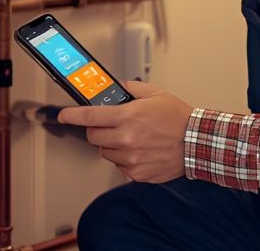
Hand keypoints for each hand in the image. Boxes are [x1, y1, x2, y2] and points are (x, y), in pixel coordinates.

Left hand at [57, 80, 193, 182]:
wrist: (196, 143)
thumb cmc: (179, 118)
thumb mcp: (156, 94)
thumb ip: (132, 88)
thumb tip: (119, 87)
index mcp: (128, 117)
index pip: (90, 116)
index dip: (72, 115)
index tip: (63, 115)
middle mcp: (126, 139)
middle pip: (93, 136)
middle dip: (98, 129)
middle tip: (111, 125)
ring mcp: (131, 158)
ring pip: (105, 152)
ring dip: (112, 145)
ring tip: (132, 138)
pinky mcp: (137, 174)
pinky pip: (120, 166)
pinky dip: (125, 159)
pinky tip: (140, 150)